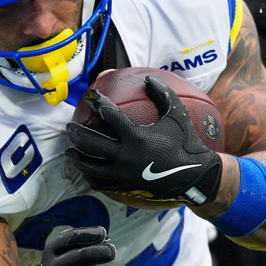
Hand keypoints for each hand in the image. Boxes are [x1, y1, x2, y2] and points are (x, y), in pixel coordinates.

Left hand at [65, 77, 223, 204]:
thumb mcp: (177, 115)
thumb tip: (147, 79)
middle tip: (69, 126)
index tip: (91, 97)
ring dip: (77, 157)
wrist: (196, 176)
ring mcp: (123, 174)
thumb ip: (163, 94)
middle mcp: (126, 157)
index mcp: (137, 137)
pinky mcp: (125, 186)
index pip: (109, 116)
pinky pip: (100, 182)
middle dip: (76, 133)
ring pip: (90, 166)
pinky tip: (86, 169)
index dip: (98, 103)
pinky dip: (90, 175)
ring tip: (70, 150)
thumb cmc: (187, 142)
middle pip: (91, 144)